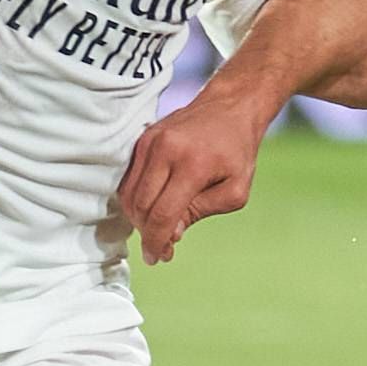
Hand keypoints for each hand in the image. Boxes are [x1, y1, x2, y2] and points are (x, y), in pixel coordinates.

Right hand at [114, 89, 272, 261]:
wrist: (229, 107)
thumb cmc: (237, 151)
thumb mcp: (234, 190)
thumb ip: (200, 212)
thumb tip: (170, 232)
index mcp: (192, 164)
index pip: (163, 214)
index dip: (157, 241)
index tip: (158, 258)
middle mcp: (165, 150)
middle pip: (141, 206)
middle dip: (148, 233)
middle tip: (161, 248)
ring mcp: (149, 142)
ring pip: (129, 194)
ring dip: (139, 219)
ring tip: (158, 230)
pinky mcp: (142, 140)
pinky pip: (129, 179)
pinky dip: (137, 200)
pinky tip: (153, 210)